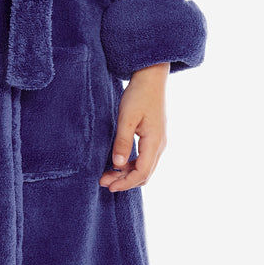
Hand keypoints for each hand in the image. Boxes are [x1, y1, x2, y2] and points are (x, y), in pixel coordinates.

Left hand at [99, 62, 168, 192]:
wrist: (151, 79)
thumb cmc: (139, 95)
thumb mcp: (127, 118)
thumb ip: (122, 141)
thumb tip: (117, 164)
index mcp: (154, 142)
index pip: (142, 172)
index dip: (126, 183)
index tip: (110, 186)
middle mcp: (159, 145)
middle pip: (144, 173)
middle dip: (125, 181)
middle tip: (104, 181)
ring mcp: (157, 142)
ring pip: (144, 167)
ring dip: (127, 174)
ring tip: (107, 174)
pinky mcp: (153, 138)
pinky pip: (143, 158)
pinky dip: (130, 165)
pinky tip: (116, 163)